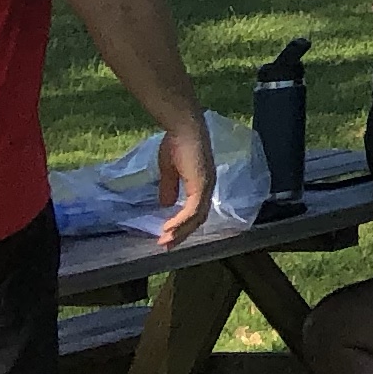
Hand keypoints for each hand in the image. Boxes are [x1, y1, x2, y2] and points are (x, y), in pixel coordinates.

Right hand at [150, 111, 217, 243]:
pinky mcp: (201, 184)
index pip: (196, 211)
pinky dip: (181, 222)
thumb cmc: (176, 143)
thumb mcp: (169, 170)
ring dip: (180, 231)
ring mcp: (206, 186)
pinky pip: (192, 210)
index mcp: (201, 183)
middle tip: (166, 246)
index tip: (167, 236)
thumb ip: (170, 187)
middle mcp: (208, 187)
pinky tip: (168, 229)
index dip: (183, 224)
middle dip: (182, 234)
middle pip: (198, 218)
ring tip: (165, 241)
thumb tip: (166, 205)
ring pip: (196, 217)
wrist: (183, 127)